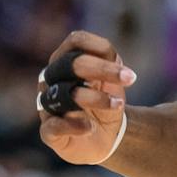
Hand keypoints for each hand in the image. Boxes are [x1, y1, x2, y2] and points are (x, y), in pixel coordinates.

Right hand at [37, 29, 135, 165]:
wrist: (106, 136)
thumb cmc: (105, 100)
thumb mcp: (113, 80)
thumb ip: (111, 64)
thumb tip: (113, 59)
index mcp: (66, 59)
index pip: (76, 41)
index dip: (99, 47)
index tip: (121, 61)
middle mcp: (51, 78)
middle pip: (70, 64)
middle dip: (102, 69)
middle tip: (129, 78)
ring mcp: (47, 105)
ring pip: (62, 93)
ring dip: (94, 98)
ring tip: (118, 105)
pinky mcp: (48, 132)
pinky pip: (53, 126)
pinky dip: (72, 125)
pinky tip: (89, 127)